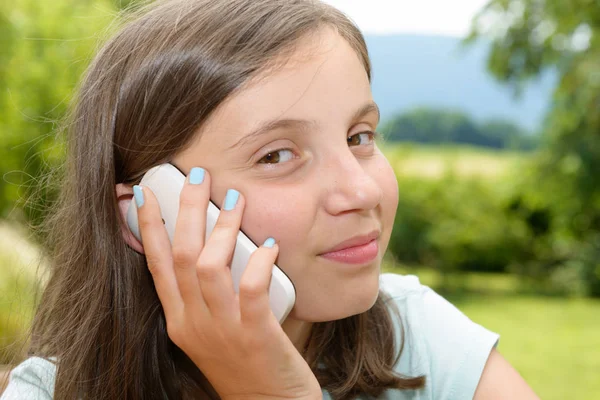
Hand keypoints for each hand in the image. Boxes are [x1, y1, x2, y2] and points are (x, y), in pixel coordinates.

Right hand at [133, 167, 320, 399]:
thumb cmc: (244, 364)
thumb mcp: (213, 330)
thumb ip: (207, 294)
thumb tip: (215, 245)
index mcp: (179, 321)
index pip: (156, 265)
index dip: (149, 226)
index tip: (145, 193)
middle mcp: (193, 324)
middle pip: (180, 256)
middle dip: (186, 210)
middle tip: (198, 175)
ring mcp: (222, 332)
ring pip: (209, 267)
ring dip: (222, 228)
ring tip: (235, 199)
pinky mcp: (255, 337)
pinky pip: (252, 290)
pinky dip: (259, 262)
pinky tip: (269, 244)